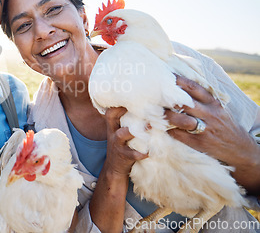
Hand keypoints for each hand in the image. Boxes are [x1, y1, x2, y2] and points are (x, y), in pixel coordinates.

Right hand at [89, 107, 147, 232]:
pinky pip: (131, 154)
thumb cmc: (124, 146)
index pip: (112, 108)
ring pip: (121, 135)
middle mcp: (113, 132)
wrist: (115, 170)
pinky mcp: (123, 157)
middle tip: (140, 104)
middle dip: (122, 110)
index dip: (119, 100)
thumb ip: (131, 120)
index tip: (132, 91)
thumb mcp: (122, 131)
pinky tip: (149, 152)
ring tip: (150, 128)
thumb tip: (151, 104)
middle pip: (111, 117)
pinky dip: (141, 153)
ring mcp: (117, 145)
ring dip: (134, 131)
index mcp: (114, 125)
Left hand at [166, 75, 259, 194]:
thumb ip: (201, 98)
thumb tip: (179, 85)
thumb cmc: (222, 123)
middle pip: (185, 103)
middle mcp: (209, 114)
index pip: (194, 88)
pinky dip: (168, 130)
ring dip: (166, 116)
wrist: (238, 147)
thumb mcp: (216, 108)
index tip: (165, 76)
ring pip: (181, 120)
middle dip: (168, 99)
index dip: (179, 81)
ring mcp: (205, 129)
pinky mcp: (199, 143)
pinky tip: (160, 127)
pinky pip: (179, 135)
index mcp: (213, 103)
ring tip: (155, 112)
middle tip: (153, 95)